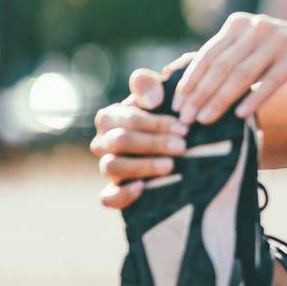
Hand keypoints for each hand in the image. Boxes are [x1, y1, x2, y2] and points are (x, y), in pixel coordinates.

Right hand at [91, 56, 192, 210]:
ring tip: (170, 165)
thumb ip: (150, 87)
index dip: (155, 123)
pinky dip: (121, 195)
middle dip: (153, 143)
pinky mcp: (113, 192)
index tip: (183, 128)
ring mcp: (107, 167)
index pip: (128, 119)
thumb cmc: (163, 116)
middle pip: (120, 142)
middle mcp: (103, 142)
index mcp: (110, 117)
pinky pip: (107, 198)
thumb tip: (152, 100)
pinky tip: (142, 188)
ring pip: (112, 167)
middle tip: (182, 146)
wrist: (173, 145)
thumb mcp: (160, 96)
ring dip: (141, 166)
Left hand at [171, 12, 286, 124]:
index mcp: (238, 24)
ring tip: (206, 120)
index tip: (177, 105)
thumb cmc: (277, 53)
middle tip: (186, 118)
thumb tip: (182, 84)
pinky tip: (240, 116)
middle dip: (201, 94)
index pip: (208, 54)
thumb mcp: (249, 48)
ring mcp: (279, 40)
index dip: (191, 80)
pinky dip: (254, 99)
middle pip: (222, 65)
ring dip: (221, 100)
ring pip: (243, 74)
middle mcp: (256, 27)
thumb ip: (223, 58)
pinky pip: (271, 81)